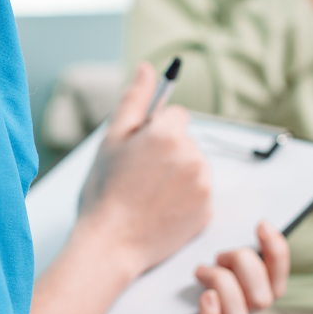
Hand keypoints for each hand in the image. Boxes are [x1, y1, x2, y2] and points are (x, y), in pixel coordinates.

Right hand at [76, 62, 212, 278]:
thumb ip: (134, 100)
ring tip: (148, 196)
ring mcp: (204, 185)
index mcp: (168, 134)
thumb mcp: (111, 140)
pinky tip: (161, 210)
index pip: (175, 116)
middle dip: (168, 153)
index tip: (140, 152)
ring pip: (194, 167)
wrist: (110, 245)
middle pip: (186, 142)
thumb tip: (147, 68)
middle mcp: (192, 156)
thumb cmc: (104, 193)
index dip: (154, 133)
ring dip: (177, 176)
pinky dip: (185, 200)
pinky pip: (199, 193)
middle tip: (139, 178)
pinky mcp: (208, 211)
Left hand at [186, 222, 289, 313]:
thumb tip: (248, 213)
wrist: (156, 302)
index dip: (277, 250)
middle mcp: (244, 313)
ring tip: (200, 271)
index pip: (279, 275)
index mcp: (255, 289)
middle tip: (219, 255)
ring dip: (222, 287)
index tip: (260, 224)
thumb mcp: (213, 247)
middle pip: (265, 299)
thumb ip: (229, 233)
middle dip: (244, 267)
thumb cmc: (189, 267)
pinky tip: (204, 297)